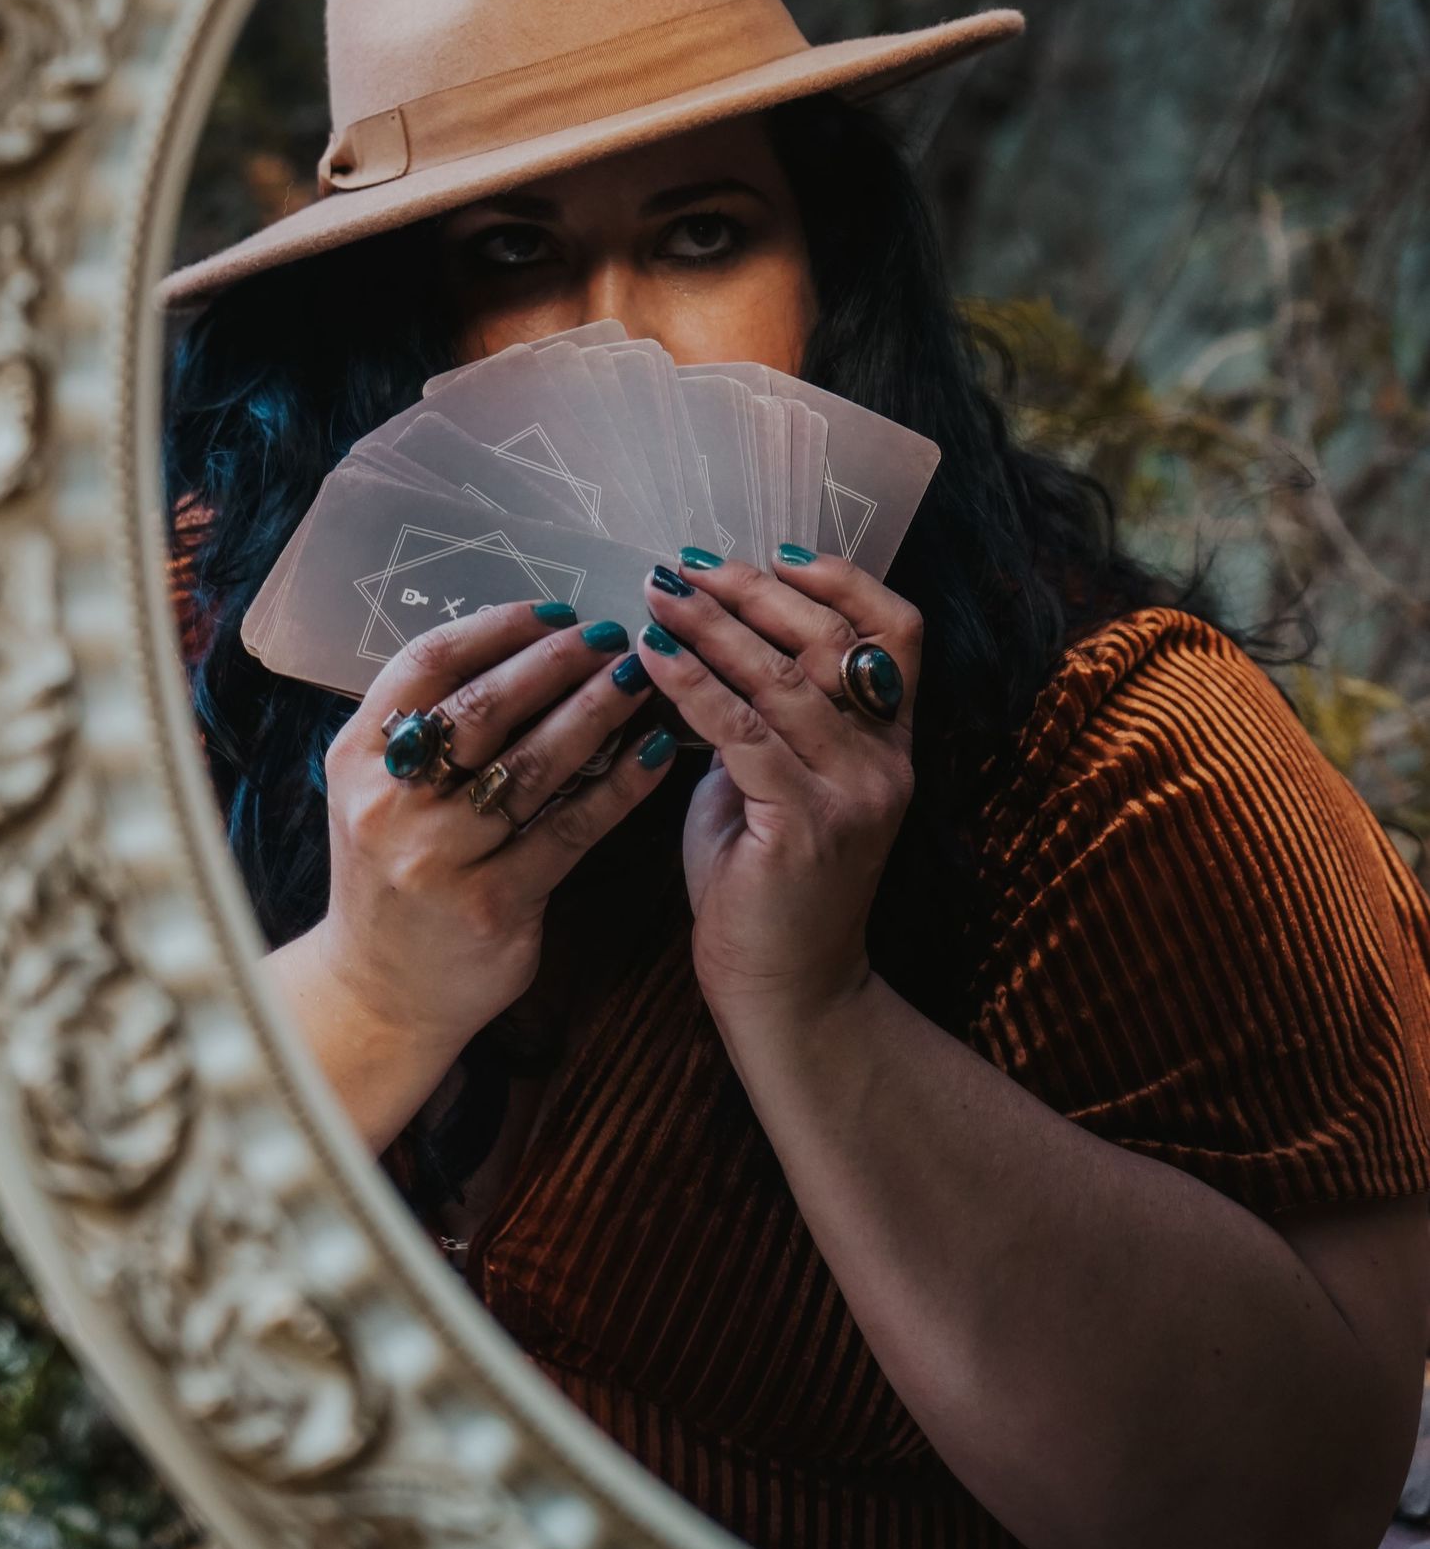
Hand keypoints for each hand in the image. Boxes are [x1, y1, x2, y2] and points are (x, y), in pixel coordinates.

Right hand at [315, 599, 675, 1063]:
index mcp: (358, 758)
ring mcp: (439, 857)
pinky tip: (656, 752)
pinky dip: (620, 784)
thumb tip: (526, 647)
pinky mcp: (493, 903)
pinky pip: (571, 827)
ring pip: (533, 763)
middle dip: (557, 661)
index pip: (428, 664)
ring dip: (596, 711)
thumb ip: (429, 729)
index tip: (554, 610)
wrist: (380, 993)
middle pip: (485, 707)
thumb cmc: (395, 874)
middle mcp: (390, 803)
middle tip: (611, 636)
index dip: (496, 627)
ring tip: (641, 679)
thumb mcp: (380, 793)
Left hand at [633, 552, 920, 1021]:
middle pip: (832, 640)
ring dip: (712, 626)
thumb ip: (765, 719)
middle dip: (752, 592)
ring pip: (784, 679)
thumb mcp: (777, 785)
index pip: (898, 631)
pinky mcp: (805, 825)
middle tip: (687, 565)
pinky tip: (651, 658)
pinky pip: (743, 733)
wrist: (787, 995)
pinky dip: (692, 686)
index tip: (773, 553)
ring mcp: (853, 794)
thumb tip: (706, 644)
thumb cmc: (767, 887)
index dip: (843, 580)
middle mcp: (885, 761)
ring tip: (658, 593)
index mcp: (889, 744)